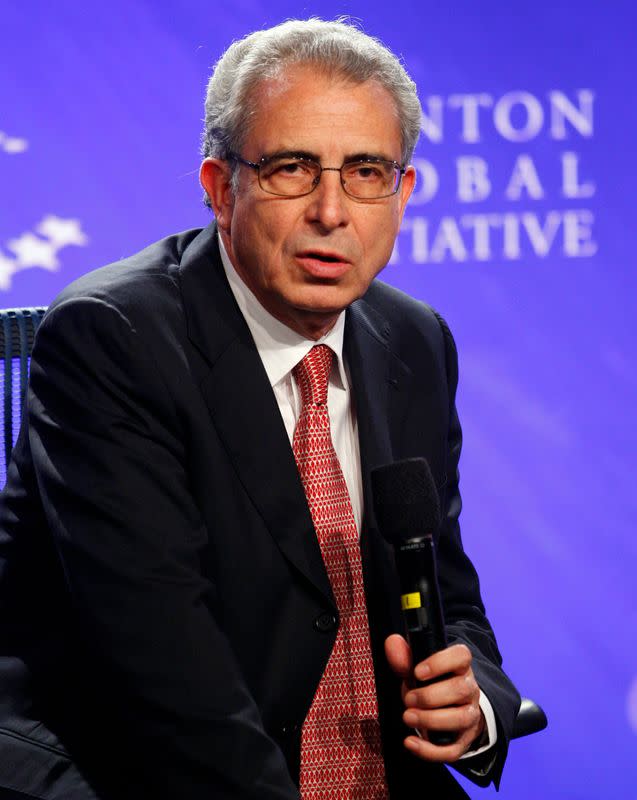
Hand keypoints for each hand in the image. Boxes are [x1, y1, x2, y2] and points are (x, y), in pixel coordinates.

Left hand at [384, 634, 484, 762]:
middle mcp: (469, 689)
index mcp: (459, 667)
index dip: (440, 663)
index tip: (418, 672)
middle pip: (460, 689)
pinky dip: (430, 749)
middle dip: (430, 696)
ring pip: (460, 718)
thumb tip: (392, 642)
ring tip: (408, 717)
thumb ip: (403, 657)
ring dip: (431, 719)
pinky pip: (453, 749)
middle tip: (408, 699)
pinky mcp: (463, 741)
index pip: (461, 656)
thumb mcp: (416, 669)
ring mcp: (469, 715)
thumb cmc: (430, 684)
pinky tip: (410, 742)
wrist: (447, 709)